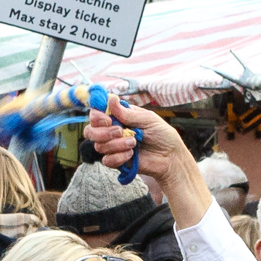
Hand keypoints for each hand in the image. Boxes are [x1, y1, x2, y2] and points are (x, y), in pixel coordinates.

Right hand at [82, 102, 210, 227]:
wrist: (170, 157)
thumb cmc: (162, 135)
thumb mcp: (148, 119)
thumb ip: (127, 112)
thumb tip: (111, 98)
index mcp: (119, 117)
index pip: (96, 114)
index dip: (97, 116)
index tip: (107, 119)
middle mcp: (112, 131)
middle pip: (90, 130)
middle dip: (103, 132)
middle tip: (120, 131)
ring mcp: (113, 147)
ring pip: (99, 146)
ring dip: (117, 144)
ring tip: (134, 143)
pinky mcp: (116, 161)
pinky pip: (106, 160)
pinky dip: (119, 157)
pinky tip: (131, 155)